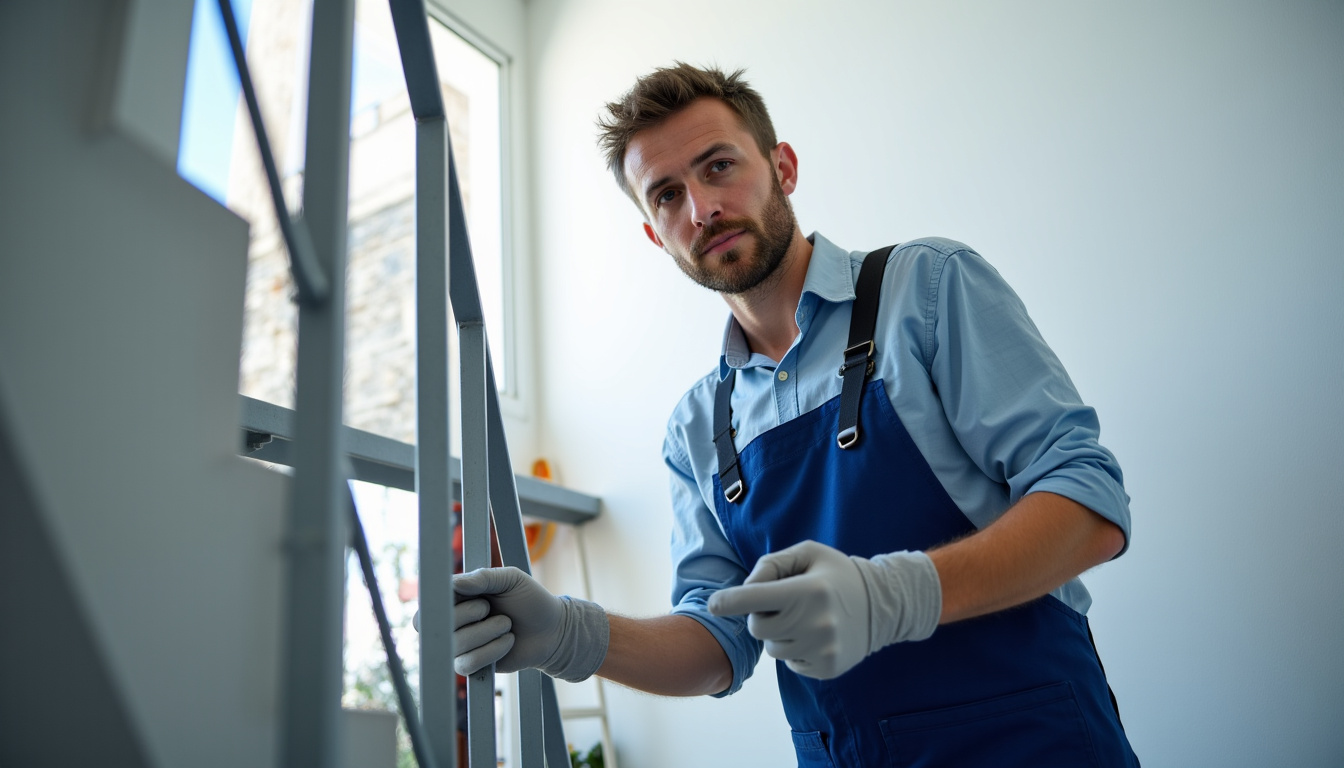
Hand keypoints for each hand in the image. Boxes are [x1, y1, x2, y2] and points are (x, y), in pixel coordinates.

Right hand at [451, 567, 608, 682]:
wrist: (552, 630)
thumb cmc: (531, 600)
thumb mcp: (511, 579)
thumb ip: (483, 577)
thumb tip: (454, 583)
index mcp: (459, 596)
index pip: (433, 599)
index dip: (445, 600)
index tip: (469, 594)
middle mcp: (454, 621)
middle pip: (439, 623)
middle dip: (469, 614)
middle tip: (490, 608)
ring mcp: (461, 645)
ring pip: (455, 644)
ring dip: (486, 633)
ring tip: (506, 625)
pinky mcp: (472, 665)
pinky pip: (468, 663)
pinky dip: (491, 651)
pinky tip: (507, 642)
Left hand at [708, 540, 940, 679]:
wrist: (882, 605)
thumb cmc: (835, 574)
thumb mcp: (808, 553)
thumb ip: (771, 564)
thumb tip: (744, 590)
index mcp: (807, 590)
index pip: (754, 599)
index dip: (728, 602)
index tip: (713, 605)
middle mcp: (814, 622)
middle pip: (758, 628)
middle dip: (762, 615)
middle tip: (782, 605)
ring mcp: (821, 649)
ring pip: (772, 649)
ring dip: (779, 635)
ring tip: (803, 620)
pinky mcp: (826, 668)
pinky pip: (791, 663)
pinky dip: (796, 650)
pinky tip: (815, 635)